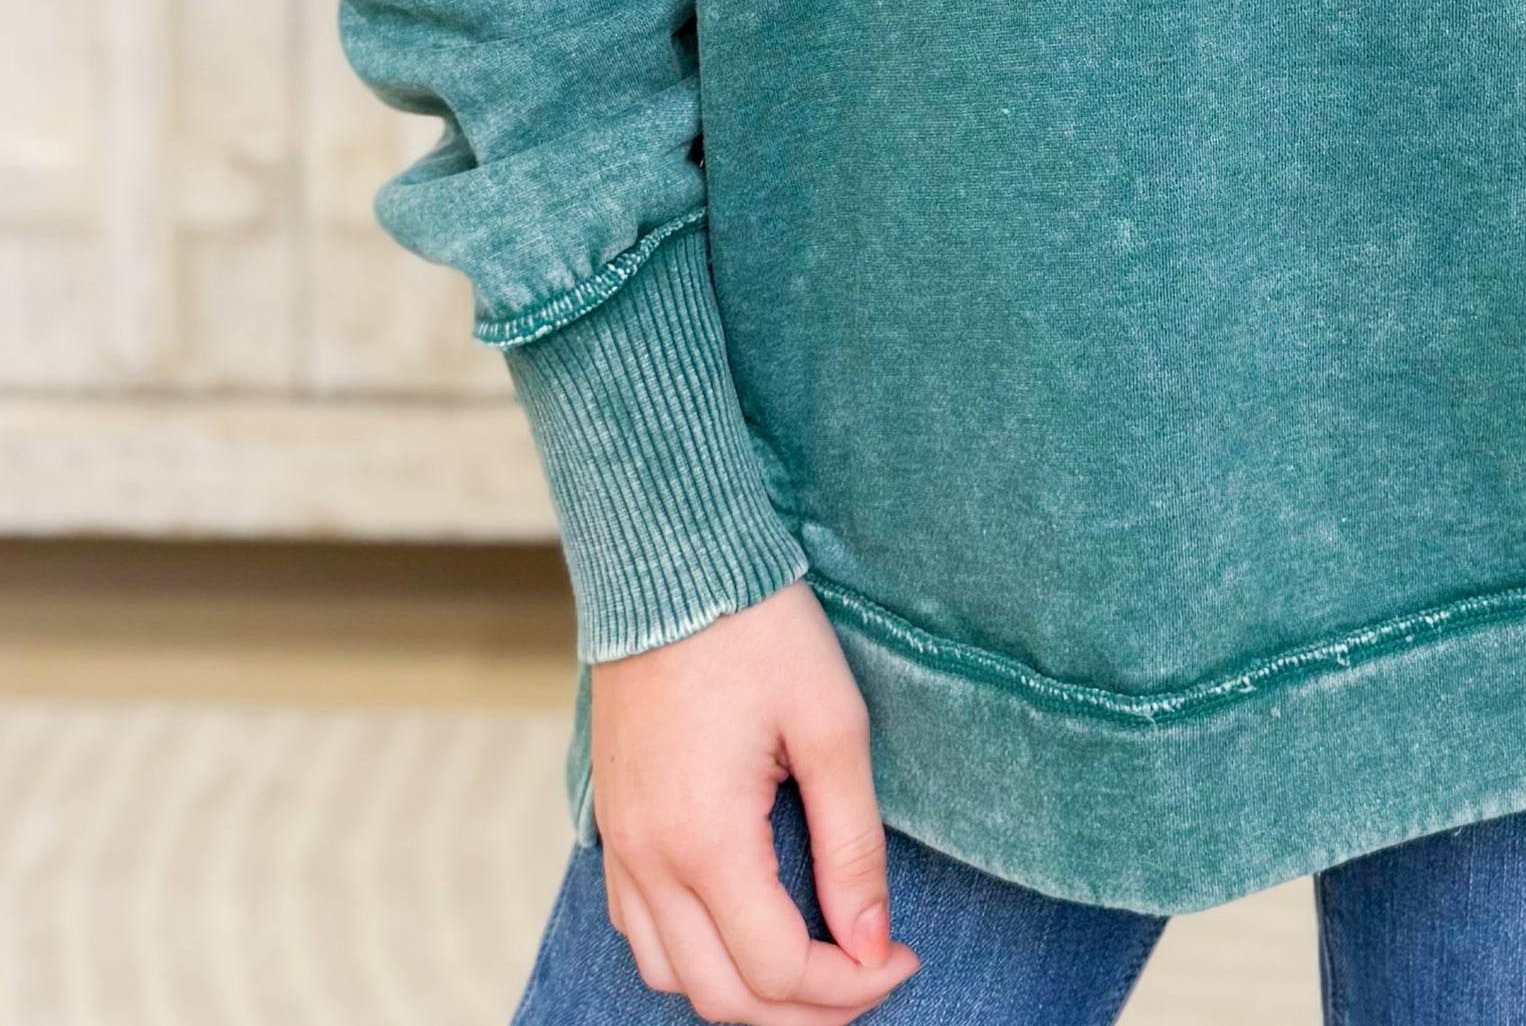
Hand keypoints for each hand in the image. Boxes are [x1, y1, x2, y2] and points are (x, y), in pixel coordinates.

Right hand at [588, 579, 920, 1016]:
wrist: (669, 557)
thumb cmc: (758, 627)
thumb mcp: (832, 723)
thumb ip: (852, 843)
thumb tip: (874, 942)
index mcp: (707, 840)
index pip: (781, 970)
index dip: (852, 986)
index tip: (904, 956)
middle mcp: (650, 859)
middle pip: (723, 998)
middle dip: (805, 1011)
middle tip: (869, 977)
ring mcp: (620, 844)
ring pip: (670, 978)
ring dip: (743, 993)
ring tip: (811, 966)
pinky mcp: (610, 822)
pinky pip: (639, 930)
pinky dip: (690, 956)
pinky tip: (741, 926)